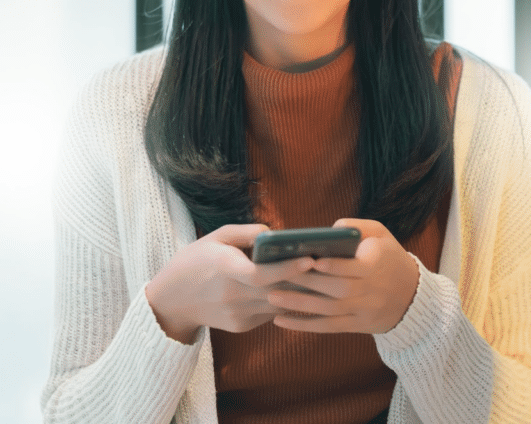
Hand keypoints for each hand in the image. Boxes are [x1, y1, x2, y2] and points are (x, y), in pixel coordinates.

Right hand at [145, 224, 315, 342]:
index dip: (287, 269)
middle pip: (277, 290)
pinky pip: (270, 312)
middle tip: (330, 265)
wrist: (170, 301)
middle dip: (305, 279)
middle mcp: (233, 296)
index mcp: (225, 270)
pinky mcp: (242, 326)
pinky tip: (300, 289)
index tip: (310, 258)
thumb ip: (245, 233)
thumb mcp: (215, 238)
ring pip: (278, 304)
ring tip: (323, 275)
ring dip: (300, 292)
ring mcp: (238, 315)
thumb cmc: (196, 261)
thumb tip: (274, 233)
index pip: (261, 275)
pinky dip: (284, 301)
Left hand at [267, 218, 420, 334]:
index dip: (333, 266)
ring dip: (299, 304)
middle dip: (306, 283)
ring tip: (272, 296)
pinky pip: (327, 327)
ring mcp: (362, 311)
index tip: (310, 261)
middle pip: (336, 289)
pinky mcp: (356, 326)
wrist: (412, 296)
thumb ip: (358, 227)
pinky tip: (281, 320)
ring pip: (328, 310)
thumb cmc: (389, 258)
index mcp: (376, 265)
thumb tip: (331, 228)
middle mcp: (370, 290)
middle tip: (277, 275)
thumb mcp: (382, 235)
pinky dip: (303, 325)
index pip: (353, 268)